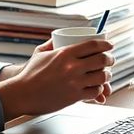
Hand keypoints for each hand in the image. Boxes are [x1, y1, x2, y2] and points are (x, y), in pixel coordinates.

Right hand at [0, 39, 114, 119]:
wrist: (23, 94)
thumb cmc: (30, 74)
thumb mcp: (40, 53)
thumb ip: (51, 43)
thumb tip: (60, 37)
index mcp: (64, 53)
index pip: (93, 45)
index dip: (106, 44)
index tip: (110, 45)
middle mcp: (72, 67)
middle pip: (102, 60)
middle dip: (110, 59)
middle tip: (110, 60)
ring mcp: (74, 82)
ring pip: (102, 77)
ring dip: (107, 76)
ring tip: (105, 75)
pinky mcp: (74, 97)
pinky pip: (95, 92)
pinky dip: (99, 90)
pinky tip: (96, 88)